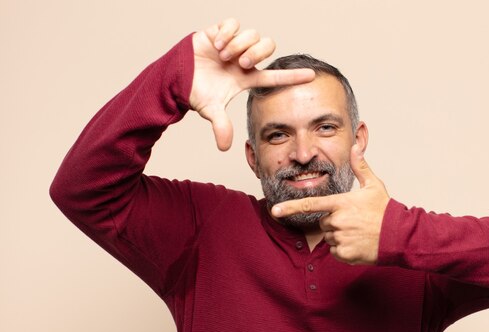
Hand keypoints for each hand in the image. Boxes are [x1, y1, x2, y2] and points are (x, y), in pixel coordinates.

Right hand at [190, 18, 314, 150]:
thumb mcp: (210, 110)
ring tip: (223, 56)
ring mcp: (233, 44)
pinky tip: (217, 45)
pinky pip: (233, 24)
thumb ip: (221, 126)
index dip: (292, 76)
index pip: (274, 76)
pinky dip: (227, 34)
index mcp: (246, 78)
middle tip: (241, 63)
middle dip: (256, 53)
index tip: (311, 76)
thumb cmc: (195, 93)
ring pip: (252, 34)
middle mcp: (243, 59)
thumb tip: (224, 148)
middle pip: (267, 46)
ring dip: (239, 45)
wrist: (175, 78)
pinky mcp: (219, 31)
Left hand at [272, 145, 390, 264]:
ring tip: (358, 232)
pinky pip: (335, 251)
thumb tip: (355, 146)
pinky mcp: (345, 253)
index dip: (291, 207)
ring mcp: (341, 238)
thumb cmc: (385, 210)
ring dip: (339, 236)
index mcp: (341, 203)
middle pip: (323, 222)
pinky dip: (344, 250)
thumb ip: (360, 167)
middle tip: (353, 221)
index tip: (275, 210)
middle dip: (334, 222)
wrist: (400, 236)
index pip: (311, 204)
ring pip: (329, 238)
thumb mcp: (373, 186)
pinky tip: (358, 243)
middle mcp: (338, 221)